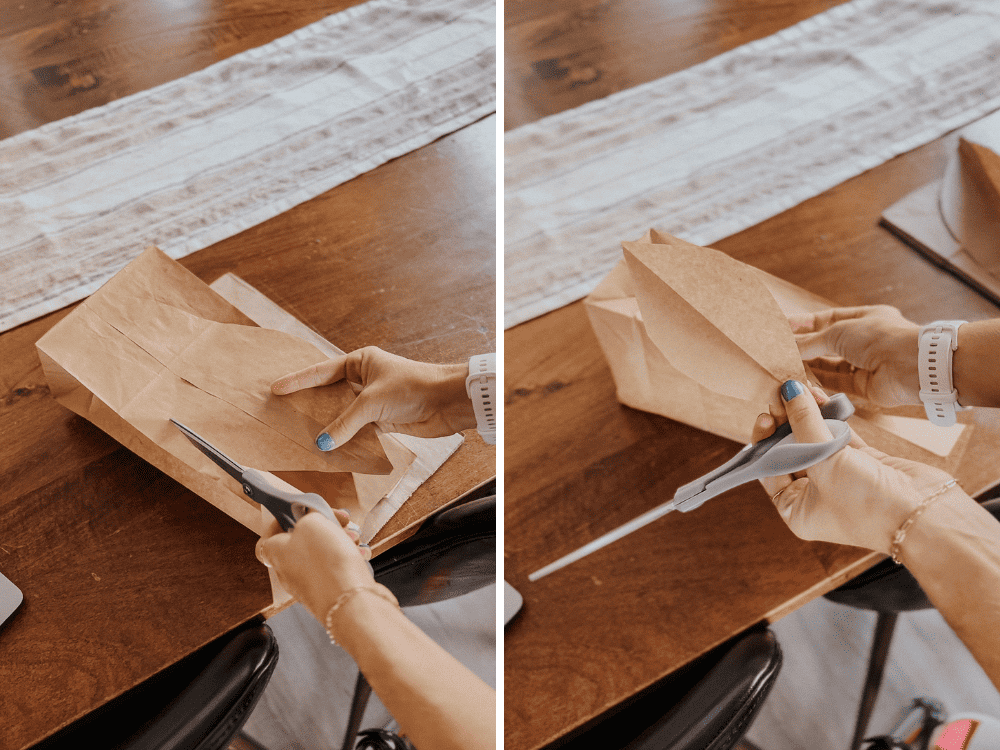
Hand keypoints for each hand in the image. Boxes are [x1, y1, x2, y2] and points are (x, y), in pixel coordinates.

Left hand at [256, 509, 379, 623]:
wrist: (351, 601)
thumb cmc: (326, 564)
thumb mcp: (313, 522)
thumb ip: (308, 515)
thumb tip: (311, 518)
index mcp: (277, 553)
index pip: (268, 536)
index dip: (283, 521)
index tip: (300, 512)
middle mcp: (289, 571)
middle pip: (302, 542)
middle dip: (324, 526)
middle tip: (341, 520)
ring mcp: (310, 584)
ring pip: (323, 554)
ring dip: (341, 540)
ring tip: (355, 538)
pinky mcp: (330, 592)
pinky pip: (339, 568)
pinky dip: (350, 558)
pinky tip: (361, 554)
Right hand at [271, 346, 476, 449]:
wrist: (447, 402)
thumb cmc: (413, 387)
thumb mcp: (372, 402)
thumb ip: (345, 422)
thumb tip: (323, 442)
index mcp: (361, 362)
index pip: (322, 372)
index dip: (299, 380)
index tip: (276, 388)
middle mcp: (365, 379)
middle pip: (330, 393)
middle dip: (310, 403)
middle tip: (283, 411)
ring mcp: (373, 400)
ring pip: (343, 413)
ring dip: (328, 424)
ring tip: (301, 432)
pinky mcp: (382, 420)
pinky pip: (357, 429)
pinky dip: (345, 438)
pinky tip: (330, 447)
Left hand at [752, 379, 965, 553]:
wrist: (925, 515)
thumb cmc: (867, 504)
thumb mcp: (824, 462)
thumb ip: (804, 424)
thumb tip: (788, 391)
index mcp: (797, 509)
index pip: (769, 469)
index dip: (764, 442)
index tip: (765, 417)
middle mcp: (815, 495)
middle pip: (790, 451)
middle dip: (785, 422)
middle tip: (780, 395)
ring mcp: (840, 477)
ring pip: (815, 439)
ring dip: (807, 415)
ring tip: (800, 388)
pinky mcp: (863, 462)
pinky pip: (839, 435)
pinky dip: (830, 416)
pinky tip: (821, 396)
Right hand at [791, 305, 919, 406]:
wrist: (911, 367)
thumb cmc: (881, 338)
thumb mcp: (838, 332)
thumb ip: (810, 341)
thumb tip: (787, 345)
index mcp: (867, 318)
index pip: (830, 319)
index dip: (806, 324)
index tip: (784, 327)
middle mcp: (867, 340)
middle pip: (828, 344)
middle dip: (805, 347)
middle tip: (780, 350)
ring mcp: (866, 363)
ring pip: (830, 365)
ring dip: (809, 365)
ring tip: (786, 365)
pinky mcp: (864, 386)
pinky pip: (837, 383)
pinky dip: (820, 382)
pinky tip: (802, 381)